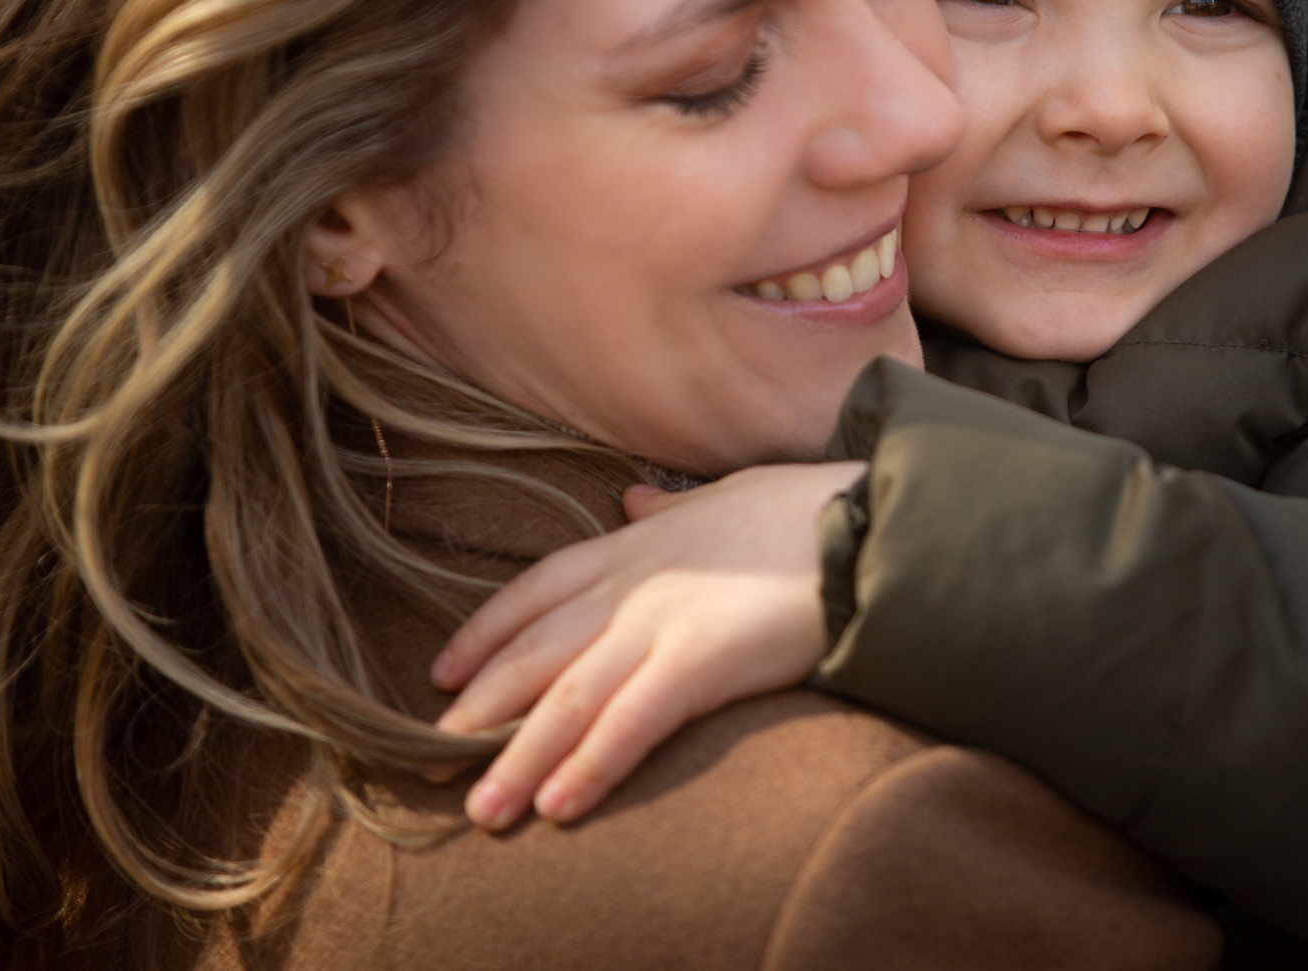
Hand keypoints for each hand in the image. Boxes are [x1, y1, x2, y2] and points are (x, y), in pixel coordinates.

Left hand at [427, 459, 864, 830]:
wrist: (874, 520)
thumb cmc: (812, 509)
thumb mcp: (727, 494)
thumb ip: (673, 507)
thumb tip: (632, 499)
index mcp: (638, 541)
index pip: (538, 588)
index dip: (487, 630)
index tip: (445, 671)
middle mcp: (635, 582)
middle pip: (535, 652)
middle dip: (480, 709)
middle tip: (433, 757)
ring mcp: (664, 620)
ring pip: (567, 698)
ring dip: (517, 759)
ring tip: (482, 812)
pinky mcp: (703, 659)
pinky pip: (631, 723)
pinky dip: (590, 766)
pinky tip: (558, 807)